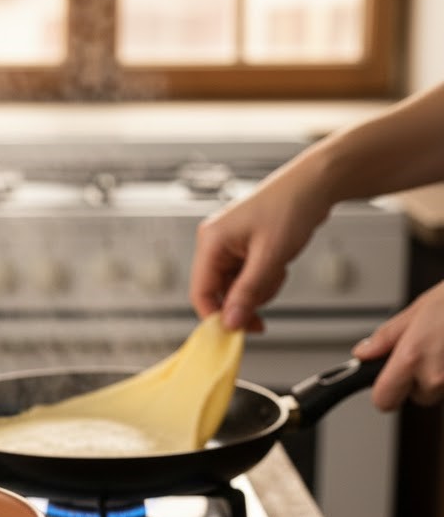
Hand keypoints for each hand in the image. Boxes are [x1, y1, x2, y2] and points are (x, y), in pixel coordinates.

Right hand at [189, 158, 333, 332]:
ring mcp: (229, 246)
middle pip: (218, 293)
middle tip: (265, 309)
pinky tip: (278, 265)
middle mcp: (215, 244)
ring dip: (258, 290)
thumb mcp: (270, 256)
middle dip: (244, 302)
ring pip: (235, 288)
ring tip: (278, 271)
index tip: (235, 333)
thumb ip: (248, 293)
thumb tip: (230, 323)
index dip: (216, 316)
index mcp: (211, 242)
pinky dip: (264, 280)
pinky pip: (247, 278)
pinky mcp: (243, 248)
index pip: (201, 292)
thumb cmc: (291, 206)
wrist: (315, 183)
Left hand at [353, 279, 443, 410]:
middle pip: (417, 397)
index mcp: (411, 358)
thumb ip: (387, 337)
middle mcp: (436, 375)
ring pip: (440, 391)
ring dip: (441, 376)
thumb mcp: (418, 310)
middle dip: (418, 380)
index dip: (384, 393)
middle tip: (429, 352)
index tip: (385, 385)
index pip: (384, 400)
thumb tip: (363, 353)